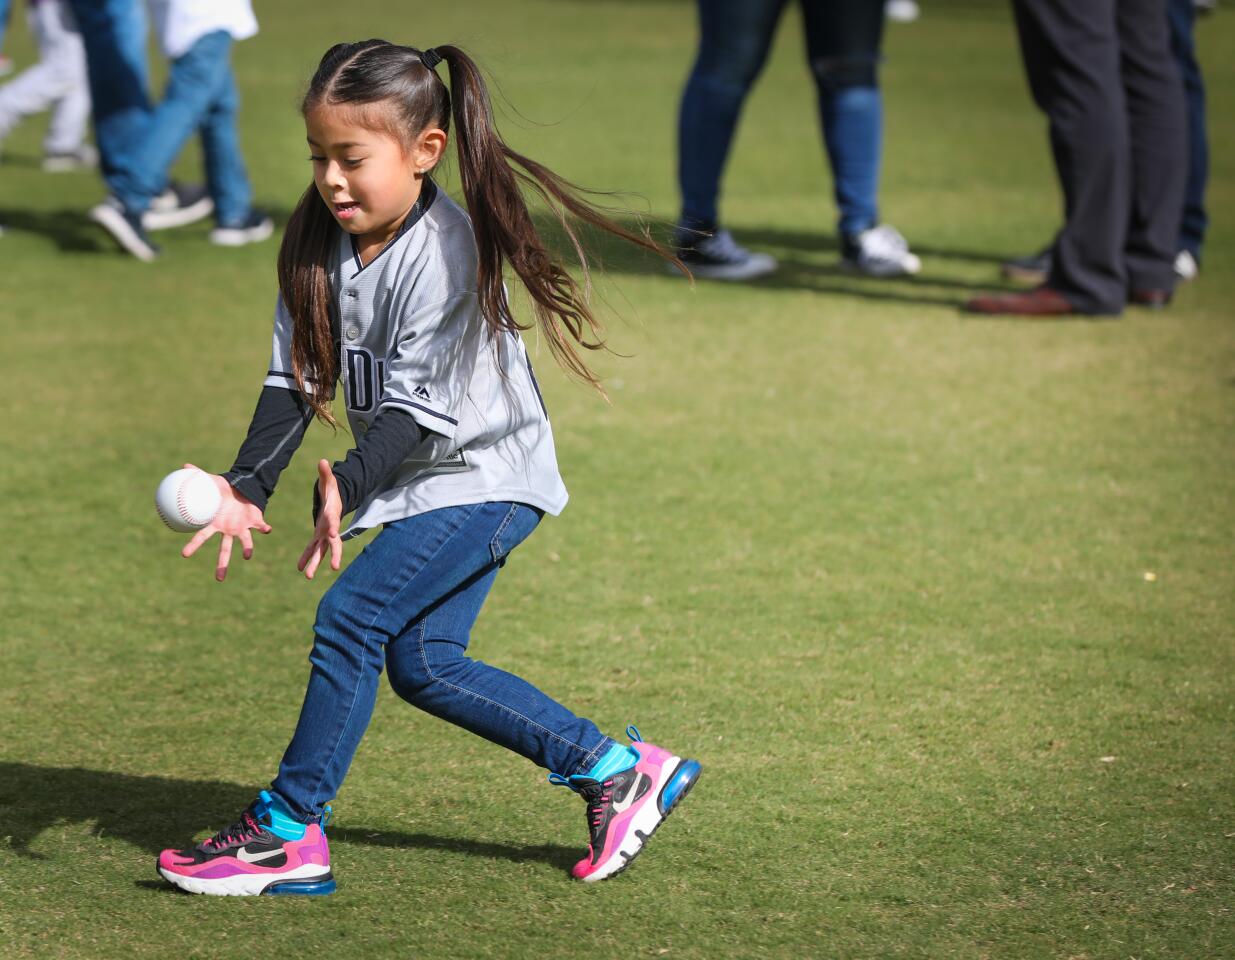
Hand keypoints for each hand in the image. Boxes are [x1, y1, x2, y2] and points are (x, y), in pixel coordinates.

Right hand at [180, 463, 271, 581]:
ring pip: (244, 543)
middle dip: (222, 564)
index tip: (184, 555)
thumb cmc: (223, 489)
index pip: (201, 537)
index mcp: (214, 523)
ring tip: (246, 556)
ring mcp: (242, 528)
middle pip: (224, 550)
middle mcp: (228, 530)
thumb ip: (197, 474)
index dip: (193, 546)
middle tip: (219, 579)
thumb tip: (183, 465)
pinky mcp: (255, 521)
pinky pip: (261, 527)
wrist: (242, 488)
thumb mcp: (210, 481)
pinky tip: (267, 529)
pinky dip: (264, 528)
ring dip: (247, 549)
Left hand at [298, 459, 343, 579]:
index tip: (333, 536)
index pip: (334, 523)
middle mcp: (329, 528)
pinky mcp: (317, 536)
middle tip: (334, 568)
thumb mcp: (329, 481)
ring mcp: (324, 534)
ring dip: (314, 563)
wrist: (334, 500)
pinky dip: (306, 558)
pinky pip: (312, 549)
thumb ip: (325, 473)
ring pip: (321, 551)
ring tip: (307, 576)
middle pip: (333, 544)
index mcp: (331, 515)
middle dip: (333, 555)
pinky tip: (300, 568)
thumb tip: (322, 460)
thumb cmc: (332, 490)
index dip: (333, 528)